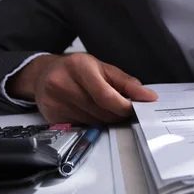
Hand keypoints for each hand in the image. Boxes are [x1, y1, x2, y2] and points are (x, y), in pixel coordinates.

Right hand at [6, 53, 157, 124]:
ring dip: (106, 119)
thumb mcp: (103, 68)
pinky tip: (90, 112)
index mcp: (79, 67)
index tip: (135, 108)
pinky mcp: (52, 116)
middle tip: (123, 109)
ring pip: (93, 122)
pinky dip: (92, 123)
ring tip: (105, 108)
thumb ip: (127, 83)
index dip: (124, 106)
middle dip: (117, 113)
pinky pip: (82, 126)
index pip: (106, 95)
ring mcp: (55, 102)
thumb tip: (149, 97)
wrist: (43, 74)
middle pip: (101, 111)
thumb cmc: (77, 69)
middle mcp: (63, 83)